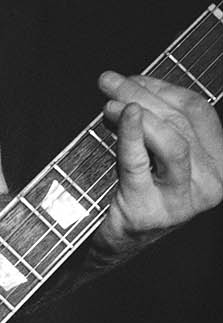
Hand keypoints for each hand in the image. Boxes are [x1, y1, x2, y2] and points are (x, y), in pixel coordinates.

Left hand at [96, 70, 222, 255]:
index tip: (135, 77)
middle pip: (180, 123)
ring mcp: (184, 201)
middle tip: (111, 82)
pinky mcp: (153, 212)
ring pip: (171, 141)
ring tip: (111, 102)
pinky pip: (141, 164)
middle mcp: (210, 184)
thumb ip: (155, 123)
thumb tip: (129, 85)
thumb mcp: (154, 154)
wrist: (111, 245)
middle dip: (143, 95)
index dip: (164, 89)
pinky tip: (123, 115)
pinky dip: (131, 135)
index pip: (197, 111)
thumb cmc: (132, 194)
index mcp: (217, 164)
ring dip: (139, 112)